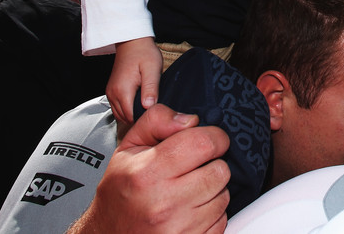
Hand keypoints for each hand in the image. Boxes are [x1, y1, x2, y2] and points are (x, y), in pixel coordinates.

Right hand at [68, 104, 230, 233]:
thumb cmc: (120, 191)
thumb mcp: (129, 148)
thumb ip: (157, 122)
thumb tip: (190, 120)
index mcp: (148, 173)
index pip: (203, 143)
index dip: (214, 137)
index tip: (210, 140)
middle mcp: (164, 202)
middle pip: (220, 170)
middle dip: (212, 164)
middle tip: (195, 168)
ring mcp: (179, 228)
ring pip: (223, 196)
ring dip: (212, 190)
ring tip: (189, 190)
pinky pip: (221, 221)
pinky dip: (211, 214)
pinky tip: (191, 210)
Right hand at [107, 37, 162, 123]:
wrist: (132, 42)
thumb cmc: (144, 53)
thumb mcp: (152, 69)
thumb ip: (150, 88)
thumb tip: (149, 106)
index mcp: (122, 90)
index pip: (130, 117)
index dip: (143, 119)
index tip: (155, 116)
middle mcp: (113, 93)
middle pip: (124, 118)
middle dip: (137, 119)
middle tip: (152, 113)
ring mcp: (110, 92)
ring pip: (119, 114)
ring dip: (131, 115)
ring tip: (146, 108)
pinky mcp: (111, 90)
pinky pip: (117, 107)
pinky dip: (126, 109)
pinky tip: (138, 104)